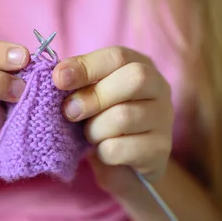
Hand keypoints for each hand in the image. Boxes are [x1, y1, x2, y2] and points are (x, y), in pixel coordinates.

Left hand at [53, 46, 173, 185]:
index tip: (58, 79)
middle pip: (135, 79)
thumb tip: (57, 75)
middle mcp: (159, 88)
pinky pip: (121, 148)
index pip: (118, 56)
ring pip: (124, 116)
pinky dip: (102, 152)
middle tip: (70, 112)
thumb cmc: (102, 119)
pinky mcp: (160, 149)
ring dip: (95, 129)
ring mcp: (164, 119)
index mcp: (140, 65)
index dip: (86, 66)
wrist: (123, 165)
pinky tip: (104, 151)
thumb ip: (75, 81)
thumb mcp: (88, 94)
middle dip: (95, 96)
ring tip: (90, 135)